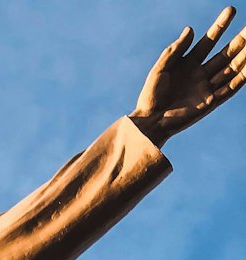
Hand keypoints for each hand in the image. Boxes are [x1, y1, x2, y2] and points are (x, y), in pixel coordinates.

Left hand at [130, 7, 245, 145]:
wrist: (149, 122)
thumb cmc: (151, 96)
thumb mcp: (160, 68)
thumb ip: (175, 49)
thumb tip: (191, 29)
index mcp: (188, 63)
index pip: (209, 40)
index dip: (220, 25)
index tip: (232, 10)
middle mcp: (200, 74)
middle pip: (226, 53)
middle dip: (240, 40)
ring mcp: (207, 88)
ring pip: (232, 68)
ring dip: (244, 56)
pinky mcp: (210, 102)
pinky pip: (230, 88)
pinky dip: (242, 77)